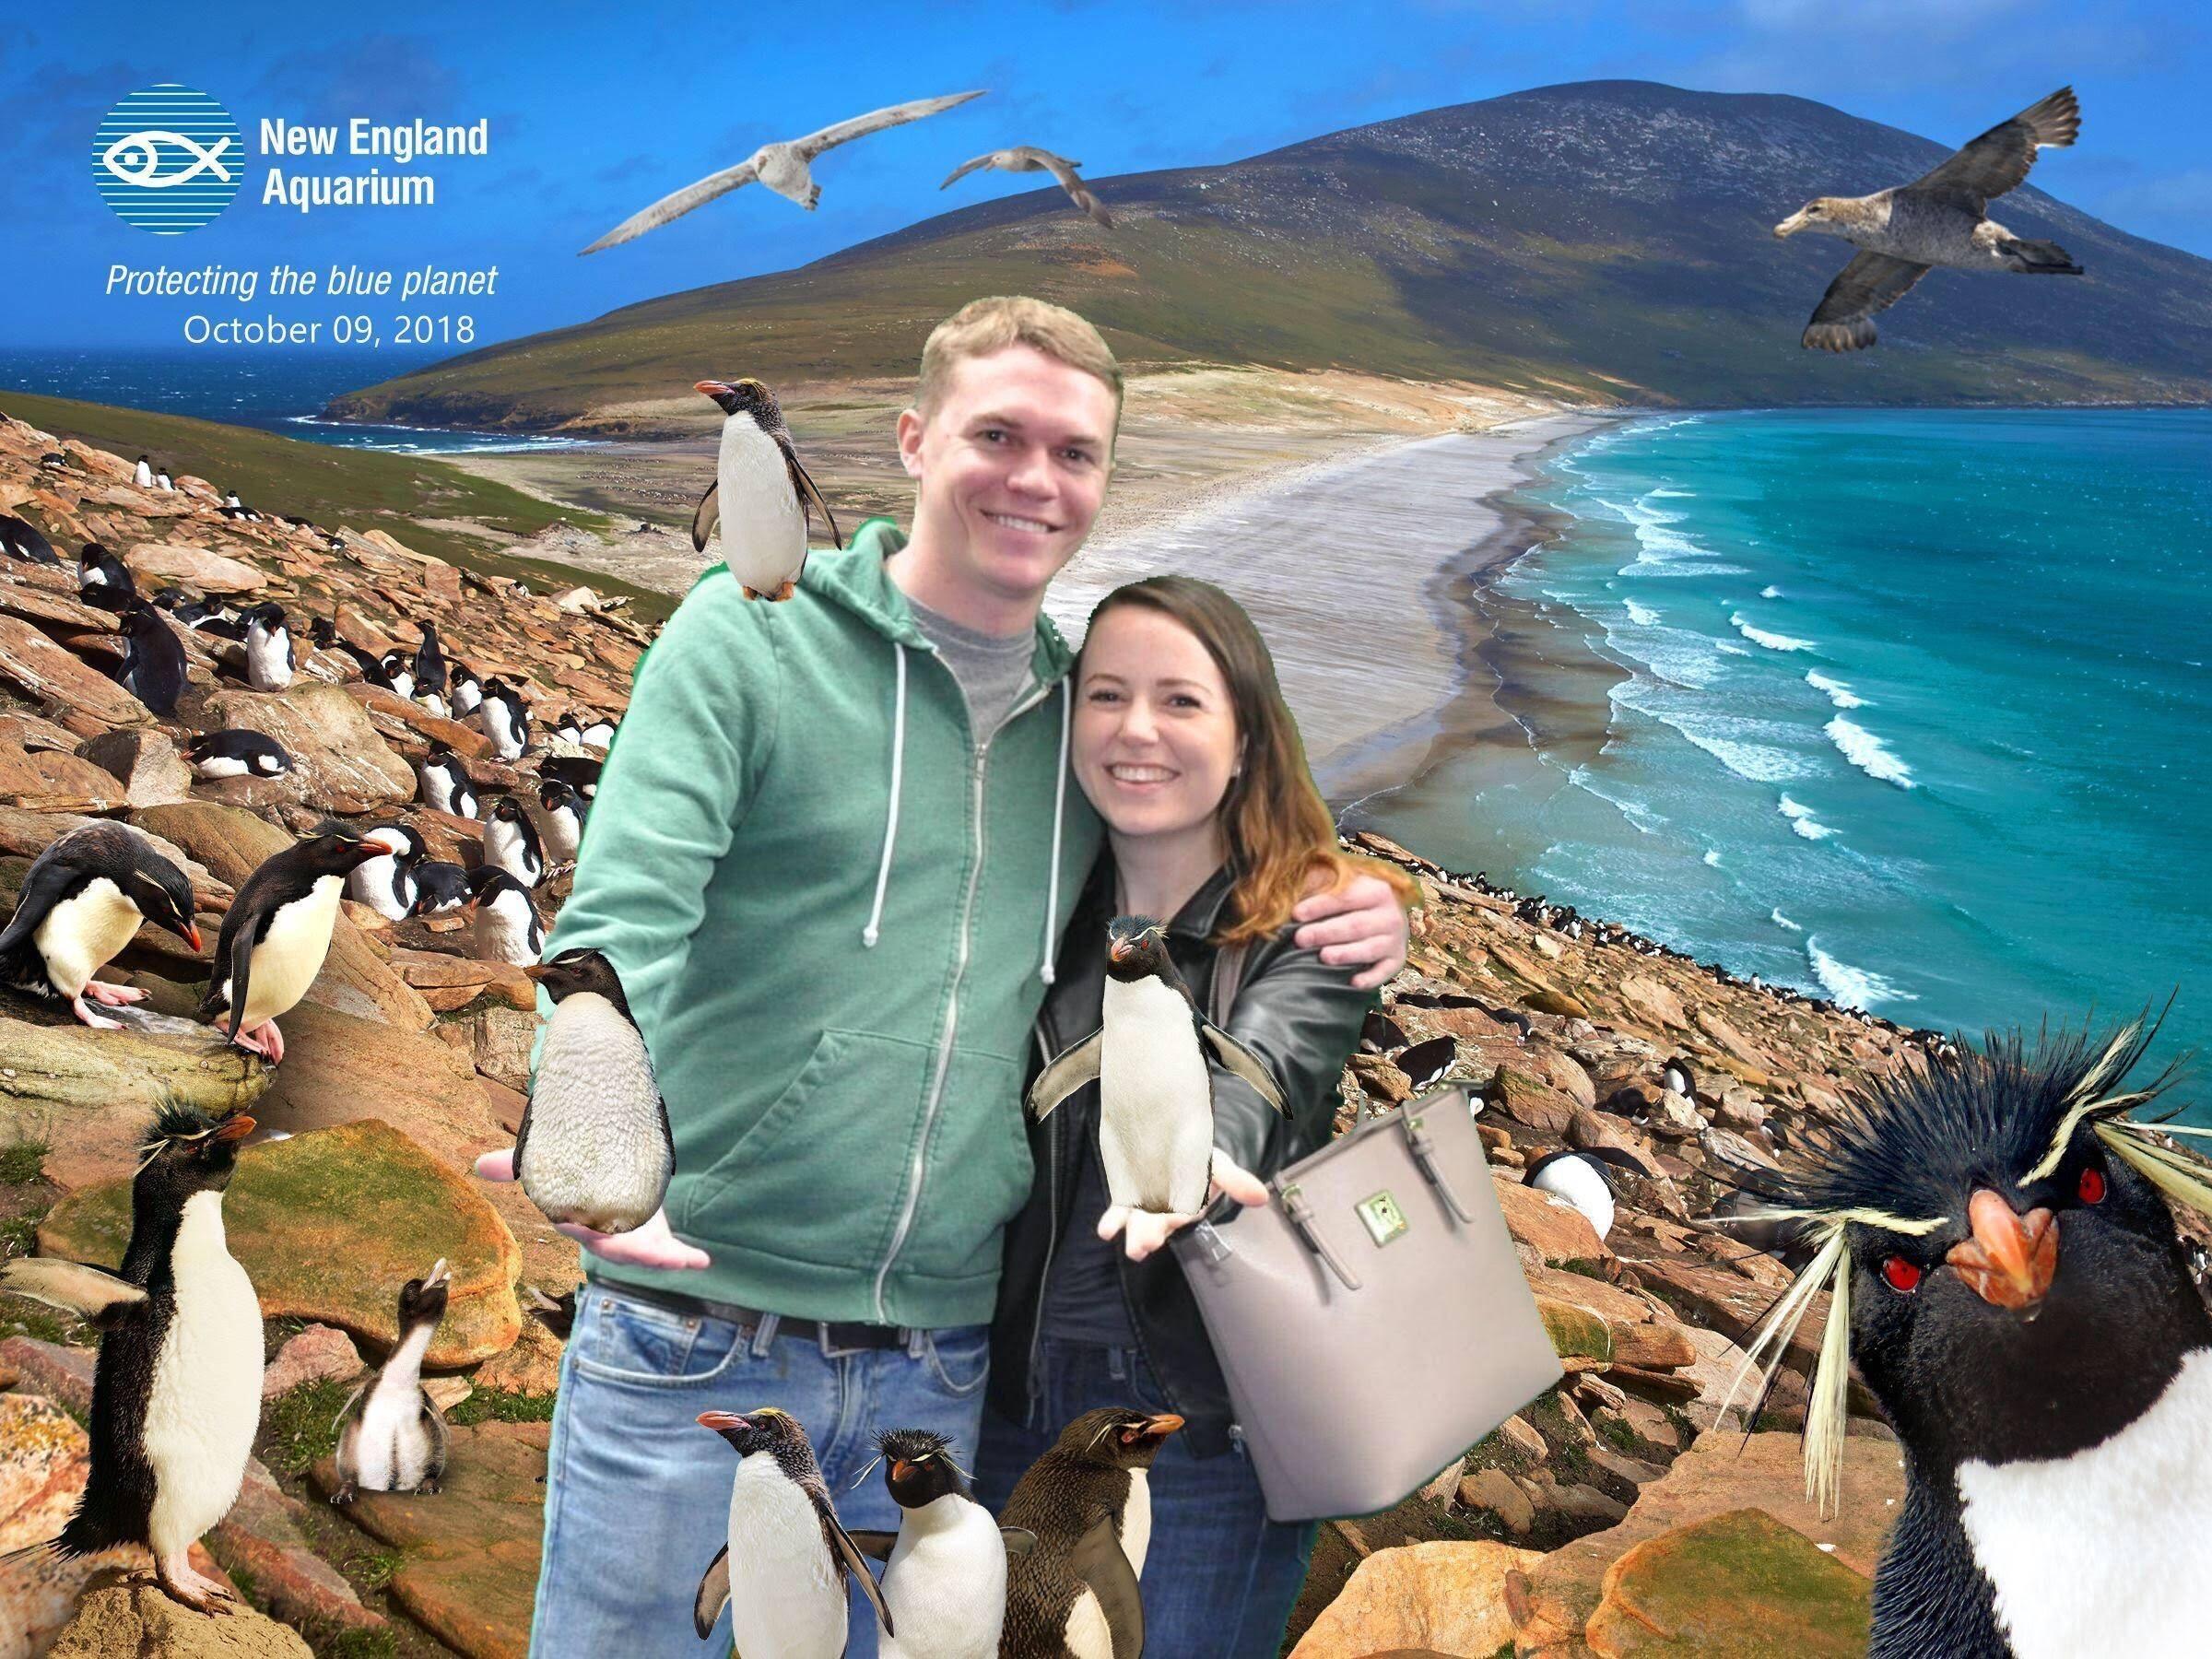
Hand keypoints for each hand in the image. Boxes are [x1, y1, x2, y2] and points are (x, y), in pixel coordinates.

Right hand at [474, 1149, 710, 1269]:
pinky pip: (666, 1251)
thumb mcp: (551, 1166)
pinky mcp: (652, 1236)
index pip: (580, 1228)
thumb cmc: (573, 1176)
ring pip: (643, 1254)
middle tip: (657, 1252)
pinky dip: (683, 1257)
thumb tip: (477, 1165)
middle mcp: (603, 1233)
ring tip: (684, 1258)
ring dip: (663, 1258)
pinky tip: (702, 1260)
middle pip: (615, 1246)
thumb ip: (516, 1166)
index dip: (588, 1230)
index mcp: (578, 1220)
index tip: (598, 1230)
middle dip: (634, 1252)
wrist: (604, 1174)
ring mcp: (629, 1237)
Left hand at [1096, 1152, 1269, 1261]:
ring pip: (1140, 1222)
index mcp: (1192, 1203)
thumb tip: (1262, 1197)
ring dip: (1133, 1233)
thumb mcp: (1218, 1165)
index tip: (1174, 1219)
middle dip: (1151, 1234)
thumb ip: (1236, 1181)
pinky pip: (1120, 1212)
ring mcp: (1147, 1206)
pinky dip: (1113, 1222)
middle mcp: (1169, 1209)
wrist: (1174, 1143)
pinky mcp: (1128, 1197)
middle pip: (1160, 1223)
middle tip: (1142, 1246)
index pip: (1186, 1212)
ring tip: (1129, 1246)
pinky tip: (1106, 1231)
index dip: (1179, 1215)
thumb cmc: (1198, 1157)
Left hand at [1291, 871, 1408, 989]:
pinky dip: (1371, 978)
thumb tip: (1291, 887)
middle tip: (1300, 939)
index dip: (1320, 905)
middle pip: (1355, 925)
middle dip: (1326, 932)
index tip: (1296, 914)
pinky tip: (1354, 982)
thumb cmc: (1355, 899)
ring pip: (1370, 948)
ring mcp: (1395, 939)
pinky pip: (1385, 971)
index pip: (1345, 897)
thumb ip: (1319, 883)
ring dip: (1347, 954)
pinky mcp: (1397, 960)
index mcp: (1376, 890)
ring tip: (1324, 957)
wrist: (1389, 914)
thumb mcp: (1341, 884)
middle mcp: (1390, 915)